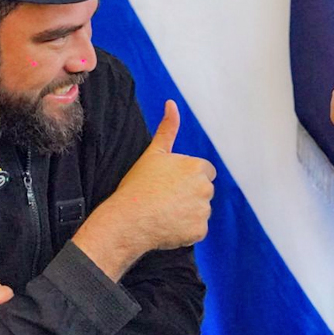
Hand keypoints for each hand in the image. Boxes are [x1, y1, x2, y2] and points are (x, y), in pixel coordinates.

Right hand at [73, 100, 216, 279]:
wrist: (128, 219)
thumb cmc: (138, 185)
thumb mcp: (153, 153)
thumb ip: (167, 129)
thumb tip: (171, 103)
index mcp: (198, 167)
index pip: (204, 172)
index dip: (187, 178)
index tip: (170, 183)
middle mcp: (205, 189)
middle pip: (203, 192)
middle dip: (189, 195)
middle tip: (164, 199)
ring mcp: (203, 211)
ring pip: (200, 211)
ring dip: (188, 213)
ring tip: (163, 213)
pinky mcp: (199, 231)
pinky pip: (197, 230)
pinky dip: (185, 231)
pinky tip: (167, 226)